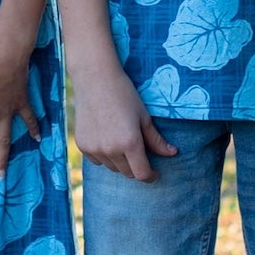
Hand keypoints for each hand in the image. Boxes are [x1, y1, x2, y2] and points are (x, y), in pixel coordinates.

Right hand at [72, 63, 177, 181]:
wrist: (94, 78)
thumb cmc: (124, 94)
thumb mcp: (144, 116)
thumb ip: (156, 139)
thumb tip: (172, 153)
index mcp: (130, 143)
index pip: (142, 174)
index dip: (151, 176)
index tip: (154, 172)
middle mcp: (111, 150)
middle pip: (127, 173)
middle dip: (136, 167)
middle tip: (140, 153)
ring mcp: (94, 148)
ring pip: (112, 167)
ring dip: (120, 162)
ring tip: (122, 142)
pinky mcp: (82, 145)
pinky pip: (97, 160)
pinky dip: (105, 155)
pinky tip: (107, 138)